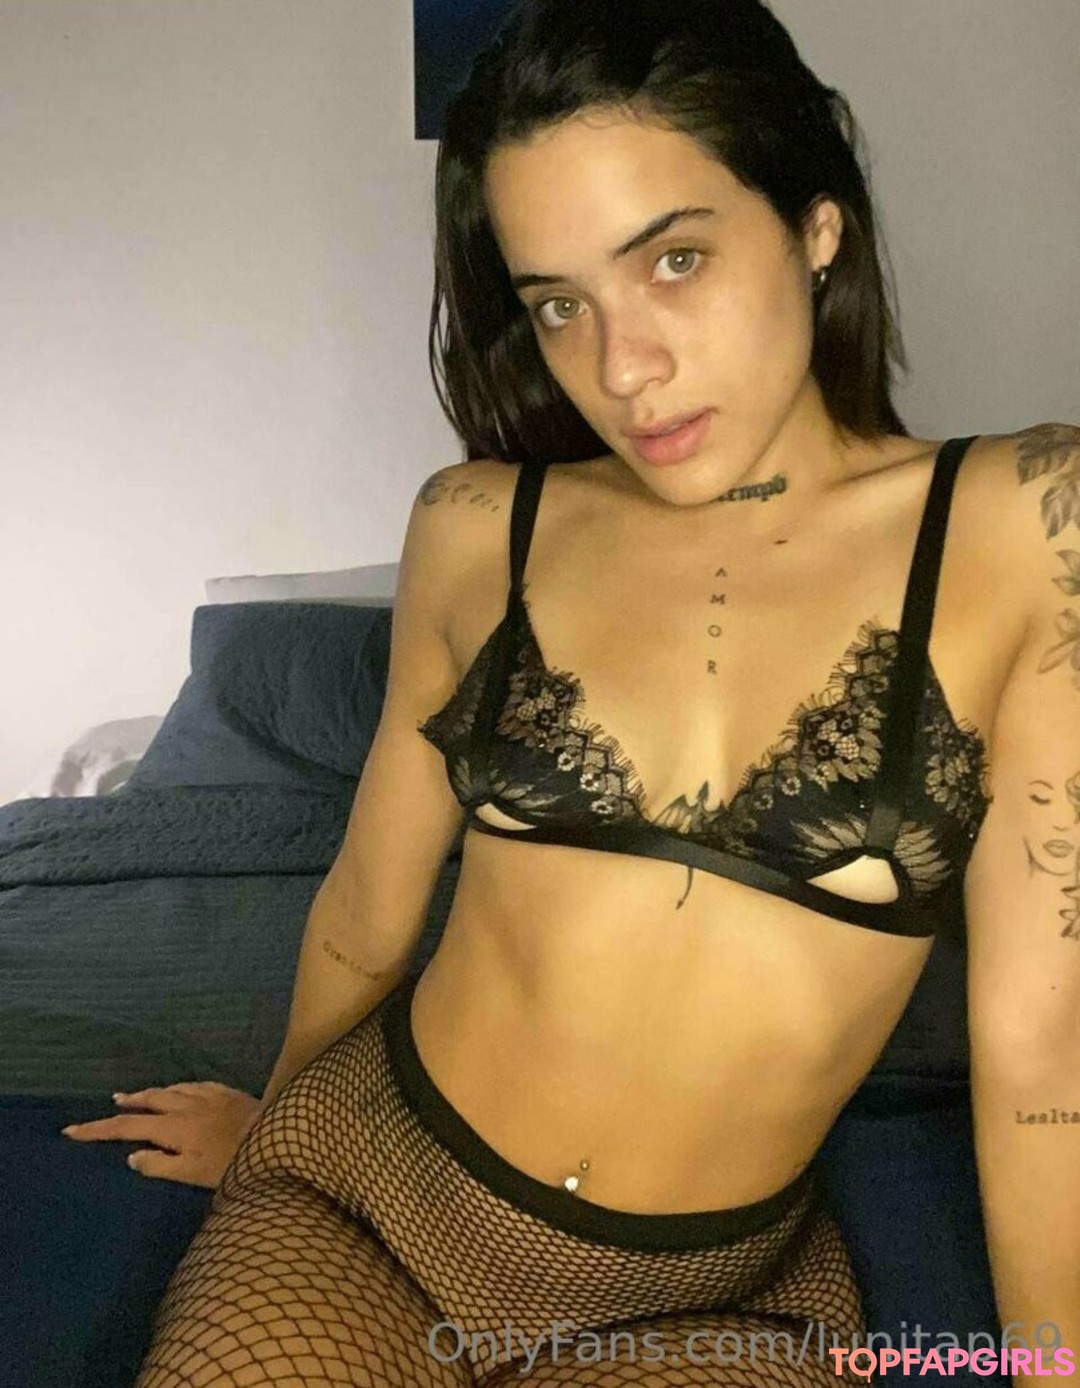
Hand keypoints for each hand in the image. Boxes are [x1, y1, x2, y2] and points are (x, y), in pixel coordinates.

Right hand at [61, 1081, 262, 1187]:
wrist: (275, 1135)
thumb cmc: (232, 1162)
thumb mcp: (192, 1174)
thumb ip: (159, 1165)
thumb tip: (131, 1155)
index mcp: (172, 1127)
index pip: (126, 1126)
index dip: (97, 1129)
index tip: (71, 1130)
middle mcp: (185, 1105)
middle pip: (148, 1099)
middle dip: (126, 1103)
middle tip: (111, 1103)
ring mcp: (206, 1094)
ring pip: (170, 1089)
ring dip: (150, 1092)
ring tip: (138, 1095)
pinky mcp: (225, 1091)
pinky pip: (194, 1085)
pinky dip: (178, 1088)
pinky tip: (182, 1090)